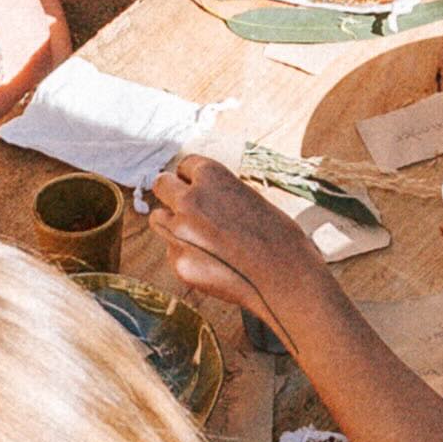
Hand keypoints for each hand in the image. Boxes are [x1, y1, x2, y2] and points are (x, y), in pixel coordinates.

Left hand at [147, 148, 332, 331]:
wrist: (284, 276)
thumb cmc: (277, 236)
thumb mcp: (248, 199)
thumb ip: (218, 196)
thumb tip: (202, 200)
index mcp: (211, 176)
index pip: (184, 165)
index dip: (192, 177)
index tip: (196, 187)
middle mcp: (189, 199)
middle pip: (161, 185)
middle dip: (172, 194)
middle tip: (185, 207)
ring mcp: (180, 232)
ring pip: (159, 219)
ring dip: (172, 223)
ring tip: (199, 237)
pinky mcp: (179, 263)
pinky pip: (172, 252)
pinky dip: (186, 255)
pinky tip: (212, 263)